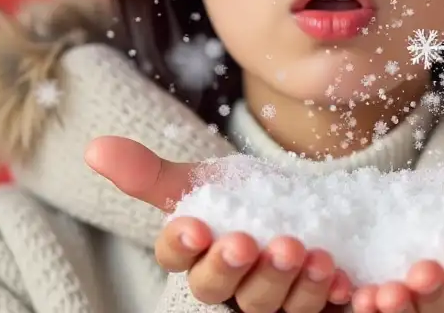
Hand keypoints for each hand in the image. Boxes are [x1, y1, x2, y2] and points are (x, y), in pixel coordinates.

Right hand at [85, 137, 354, 312]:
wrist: (304, 211)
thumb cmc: (241, 199)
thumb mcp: (202, 181)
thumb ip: (150, 173)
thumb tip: (93, 146)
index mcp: (196, 259)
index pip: (181, 259)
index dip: (185, 246)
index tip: (193, 227)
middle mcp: (232, 291)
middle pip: (229, 292)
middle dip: (242, 269)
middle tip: (253, 243)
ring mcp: (275, 304)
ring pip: (277, 308)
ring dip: (294, 286)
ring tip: (314, 255)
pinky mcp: (317, 308)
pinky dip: (338, 301)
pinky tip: (350, 283)